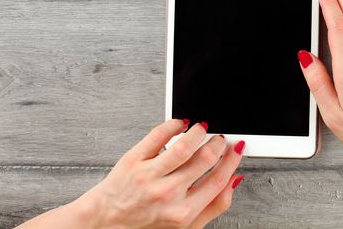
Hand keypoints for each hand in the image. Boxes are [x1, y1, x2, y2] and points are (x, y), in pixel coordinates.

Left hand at [19, 120, 245, 228]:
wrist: (105, 223)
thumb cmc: (145, 225)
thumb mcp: (185, 226)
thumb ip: (214, 206)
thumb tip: (234, 180)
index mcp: (183, 212)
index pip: (219, 179)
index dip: (232, 160)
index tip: (237, 149)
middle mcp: (167, 194)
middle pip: (205, 159)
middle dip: (219, 143)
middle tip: (221, 138)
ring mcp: (148, 176)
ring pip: (183, 146)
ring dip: (199, 132)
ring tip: (203, 129)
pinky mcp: (132, 161)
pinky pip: (157, 135)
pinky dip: (173, 124)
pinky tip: (180, 124)